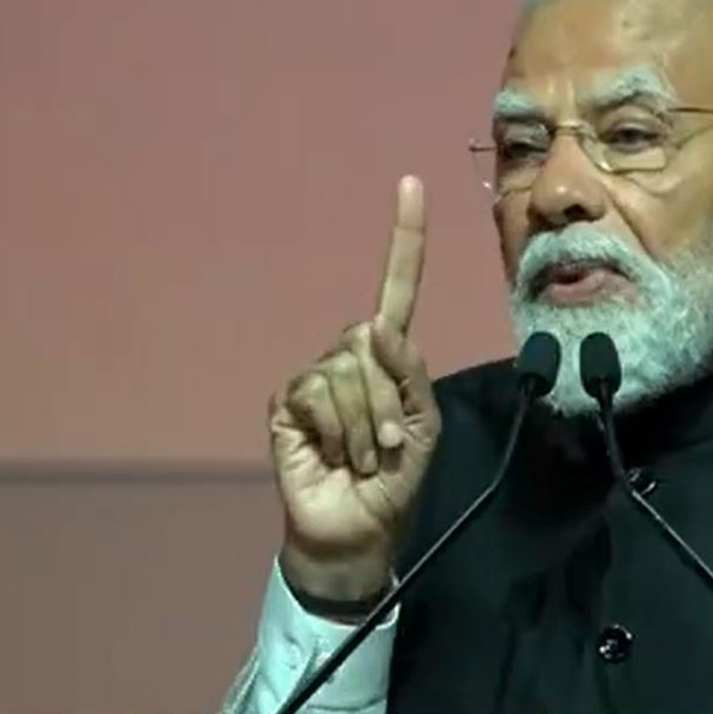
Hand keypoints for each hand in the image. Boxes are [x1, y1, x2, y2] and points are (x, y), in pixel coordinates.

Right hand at [269, 176, 440, 602]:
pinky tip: (334, 455)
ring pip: (347, 371)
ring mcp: (316, 377)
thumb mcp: (424, 428)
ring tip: (363, 458)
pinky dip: (338, 430)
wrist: (356, 530)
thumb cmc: (395, 481)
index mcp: (388, 356)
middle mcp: (350, 355)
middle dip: (390, 403)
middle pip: (373, 344)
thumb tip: (377, 327)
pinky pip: (318, 393)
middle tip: (389, 447)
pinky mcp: (288, 402)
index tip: (410, 183)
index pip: (396, 288)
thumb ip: (410, 375)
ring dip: (366, 425)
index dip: (404, 238)